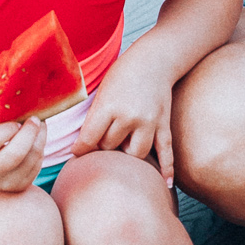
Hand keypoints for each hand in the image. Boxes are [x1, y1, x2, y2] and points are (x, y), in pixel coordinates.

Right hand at [0, 88, 46, 191]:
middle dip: (30, 133)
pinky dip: (41, 148)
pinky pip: (37, 165)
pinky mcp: (19, 187)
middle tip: (35, 119)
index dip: (8, 128)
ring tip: (38, 124)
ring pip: (31, 159)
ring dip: (40, 138)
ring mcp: (4, 184)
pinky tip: (37, 137)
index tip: (15, 120)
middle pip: (16, 154)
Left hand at [73, 51, 175, 186]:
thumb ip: (95, 119)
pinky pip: (166, 151)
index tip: (77, 153)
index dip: (80, 149)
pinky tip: (165, 185)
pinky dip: (166, 169)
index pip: (89, 139)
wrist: (154, 60)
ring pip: (134, 154)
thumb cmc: (123, 75)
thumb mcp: (103, 93)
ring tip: (122, 148)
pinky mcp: (164, 125)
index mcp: (109, 107)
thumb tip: (84, 147)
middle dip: (104, 146)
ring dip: (126, 154)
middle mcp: (129, 117)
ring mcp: (149, 122)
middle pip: (110, 147)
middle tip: (103, 139)